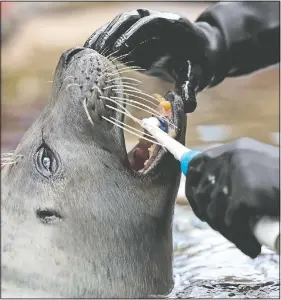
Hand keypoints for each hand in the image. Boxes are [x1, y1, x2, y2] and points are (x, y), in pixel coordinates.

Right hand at [84, 9, 225, 112]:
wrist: (197, 53)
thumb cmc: (197, 64)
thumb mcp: (196, 76)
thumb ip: (191, 89)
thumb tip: (188, 108)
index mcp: (173, 26)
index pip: (150, 23)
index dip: (134, 35)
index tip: (119, 49)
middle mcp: (156, 20)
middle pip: (130, 19)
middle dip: (113, 34)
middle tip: (98, 52)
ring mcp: (144, 25)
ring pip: (120, 23)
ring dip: (104, 35)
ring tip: (89, 52)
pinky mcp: (136, 33)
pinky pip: (116, 31)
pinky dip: (103, 38)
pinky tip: (91, 51)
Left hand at [185, 137, 279, 257]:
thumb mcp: (255, 166)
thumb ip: (231, 172)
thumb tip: (205, 189)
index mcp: (232, 150)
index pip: (195, 166)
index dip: (192, 187)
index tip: (197, 203)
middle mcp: (230, 158)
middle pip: (200, 191)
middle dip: (207, 214)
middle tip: (221, 226)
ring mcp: (236, 175)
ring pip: (214, 211)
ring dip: (225, 230)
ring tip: (240, 237)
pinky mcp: (245, 195)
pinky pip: (230, 223)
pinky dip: (240, 239)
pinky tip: (251, 246)